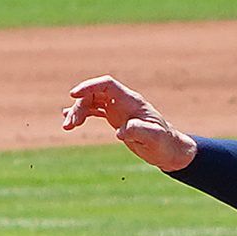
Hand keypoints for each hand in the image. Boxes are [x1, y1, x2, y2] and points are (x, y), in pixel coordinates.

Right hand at [62, 76, 196, 171]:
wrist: (169, 150)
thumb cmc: (164, 143)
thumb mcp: (154, 138)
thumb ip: (139, 131)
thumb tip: (121, 130)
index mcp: (131, 102)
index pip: (107, 85)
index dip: (89, 86)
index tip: (74, 95)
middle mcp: (123, 102)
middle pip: (95, 94)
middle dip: (79, 106)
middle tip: (70, 125)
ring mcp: (119, 109)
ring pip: (92, 103)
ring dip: (78, 112)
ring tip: (67, 127)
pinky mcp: (116, 118)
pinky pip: (95, 111)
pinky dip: (82, 115)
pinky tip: (70, 121)